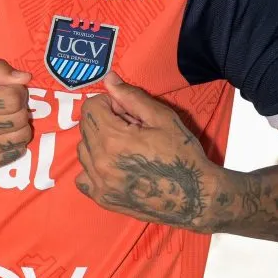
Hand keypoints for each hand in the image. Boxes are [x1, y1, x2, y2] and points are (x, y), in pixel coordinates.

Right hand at [0, 59, 32, 172]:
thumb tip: (25, 78)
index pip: (14, 98)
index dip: (17, 90)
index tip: (8, 89)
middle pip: (20, 117)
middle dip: (20, 107)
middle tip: (7, 104)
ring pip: (22, 136)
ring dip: (20, 125)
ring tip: (5, 119)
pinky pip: (15, 153)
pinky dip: (14, 141)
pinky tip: (0, 134)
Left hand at [75, 72, 217, 228]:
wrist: (194, 197)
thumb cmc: (182, 154)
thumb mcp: (162, 118)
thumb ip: (131, 97)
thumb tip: (108, 78)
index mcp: (112, 139)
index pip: (90, 107)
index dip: (109, 104)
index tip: (128, 113)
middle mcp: (99, 162)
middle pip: (85, 127)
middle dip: (105, 122)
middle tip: (132, 130)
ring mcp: (99, 184)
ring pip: (83, 150)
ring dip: (99, 143)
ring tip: (126, 149)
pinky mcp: (102, 199)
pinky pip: (83, 177)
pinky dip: (94, 169)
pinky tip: (115, 167)